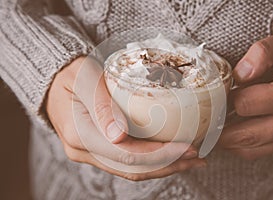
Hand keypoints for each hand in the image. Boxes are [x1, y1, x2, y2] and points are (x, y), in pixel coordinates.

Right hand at [46, 56, 205, 180]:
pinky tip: (168, 154)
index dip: (160, 155)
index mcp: (79, 134)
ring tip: (189, 159)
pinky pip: (126, 162)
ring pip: (130, 170)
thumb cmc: (71, 75)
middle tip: (196, 157)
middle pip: (132, 169)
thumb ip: (102, 107)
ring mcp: (89, 154)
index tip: (187, 147)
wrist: (55, 81)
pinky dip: (150, 160)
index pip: (127, 154)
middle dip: (168, 165)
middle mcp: (83, 151)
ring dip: (162, 166)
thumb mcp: (85, 81)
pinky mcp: (97, 150)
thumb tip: (120, 136)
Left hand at [219, 25, 272, 159]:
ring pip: (252, 149)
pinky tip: (232, 130)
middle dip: (219, 129)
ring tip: (213, 125)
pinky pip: (262, 152)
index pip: (246, 104)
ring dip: (227, 141)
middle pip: (246, 134)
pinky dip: (241, 145)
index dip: (226, 99)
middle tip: (202, 118)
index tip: (217, 93)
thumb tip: (239, 74)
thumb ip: (266, 52)